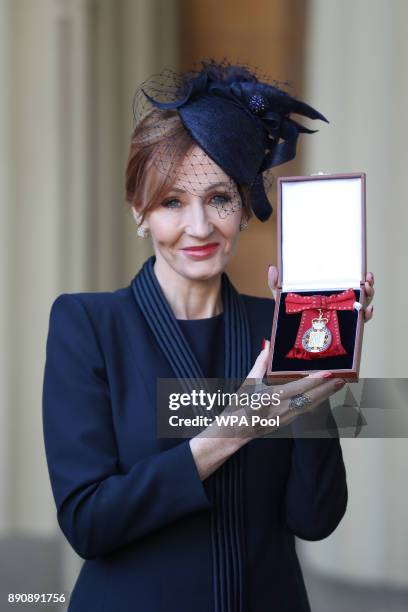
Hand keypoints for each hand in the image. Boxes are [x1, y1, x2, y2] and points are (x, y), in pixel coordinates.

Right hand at [217, 341, 345, 439]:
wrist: (233, 431)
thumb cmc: (238, 406)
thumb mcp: (248, 382)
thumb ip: (260, 363)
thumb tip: (267, 345)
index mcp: (270, 398)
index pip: (297, 388)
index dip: (314, 381)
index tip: (328, 374)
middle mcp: (280, 409)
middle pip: (310, 399)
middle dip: (327, 389)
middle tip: (341, 380)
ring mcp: (285, 418)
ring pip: (310, 406)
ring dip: (324, 396)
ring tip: (336, 386)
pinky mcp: (286, 423)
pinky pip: (305, 411)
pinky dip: (315, 402)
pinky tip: (322, 396)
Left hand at [267, 265, 374, 322]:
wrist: (289, 335)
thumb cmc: (289, 313)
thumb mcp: (281, 297)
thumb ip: (275, 283)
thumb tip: (272, 268)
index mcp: (328, 293)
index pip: (347, 282)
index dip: (359, 277)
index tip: (364, 272)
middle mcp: (338, 303)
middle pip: (359, 293)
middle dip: (368, 286)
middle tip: (367, 280)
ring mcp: (341, 316)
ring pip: (362, 306)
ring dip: (369, 297)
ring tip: (367, 291)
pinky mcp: (342, 330)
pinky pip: (358, 323)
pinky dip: (366, 316)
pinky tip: (367, 311)